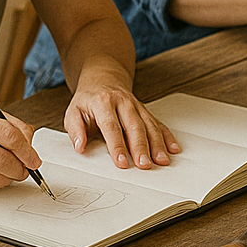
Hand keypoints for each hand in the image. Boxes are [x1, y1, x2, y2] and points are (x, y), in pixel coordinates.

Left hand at [64, 81, 178, 168]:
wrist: (102, 80)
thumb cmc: (87, 101)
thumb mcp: (73, 112)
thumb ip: (75, 129)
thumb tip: (79, 147)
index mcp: (102, 103)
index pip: (111, 126)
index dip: (117, 145)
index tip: (121, 162)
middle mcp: (122, 103)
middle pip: (134, 126)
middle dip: (140, 147)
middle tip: (144, 165)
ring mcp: (136, 106)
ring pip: (149, 125)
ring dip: (157, 144)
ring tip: (161, 161)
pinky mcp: (145, 111)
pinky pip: (158, 123)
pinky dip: (167, 136)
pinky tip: (173, 149)